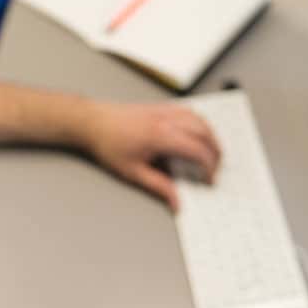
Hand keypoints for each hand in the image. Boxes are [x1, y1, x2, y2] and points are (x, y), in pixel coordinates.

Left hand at [81, 101, 221, 211]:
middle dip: (215, 151)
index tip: (209, 179)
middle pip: (204, 132)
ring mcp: (164, 110)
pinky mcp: (160, 106)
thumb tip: (176, 201)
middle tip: (215, 168)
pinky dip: (199, 123)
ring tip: (211, 152)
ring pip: (199, 118)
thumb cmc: (108, 143)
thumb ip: (159, 187)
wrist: (92, 122)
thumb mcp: (133, 172)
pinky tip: (197, 134)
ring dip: (210, 135)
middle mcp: (166, 119)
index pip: (197, 149)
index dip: (209, 166)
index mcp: (161, 136)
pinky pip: (188, 111)